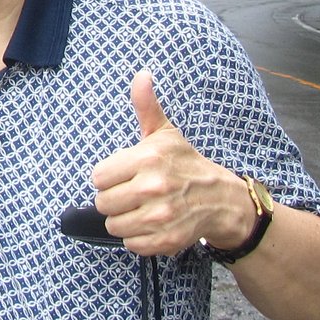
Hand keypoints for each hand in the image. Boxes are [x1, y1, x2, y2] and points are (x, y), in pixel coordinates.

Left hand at [89, 71, 253, 257]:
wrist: (220, 199)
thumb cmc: (186, 164)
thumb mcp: (165, 133)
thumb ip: (146, 106)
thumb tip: (141, 75)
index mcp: (148, 159)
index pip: (99, 177)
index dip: (109, 177)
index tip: (125, 175)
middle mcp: (153, 188)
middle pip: (103, 203)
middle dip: (115, 199)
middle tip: (134, 193)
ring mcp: (160, 217)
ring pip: (114, 225)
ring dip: (125, 220)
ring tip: (142, 209)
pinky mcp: (165, 240)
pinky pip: (131, 244)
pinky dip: (138, 237)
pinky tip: (152, 224)